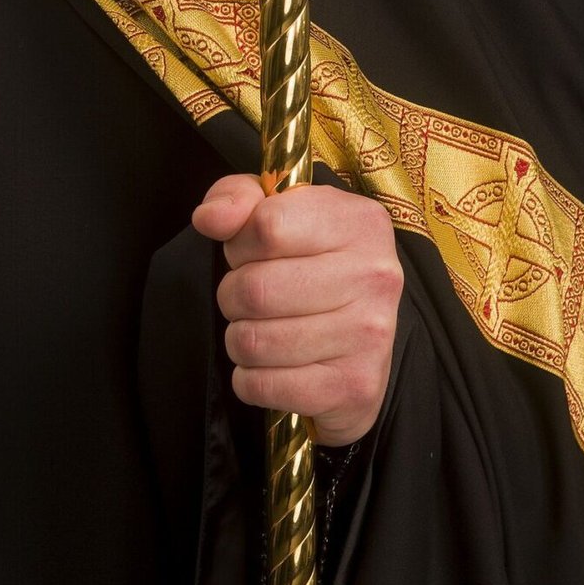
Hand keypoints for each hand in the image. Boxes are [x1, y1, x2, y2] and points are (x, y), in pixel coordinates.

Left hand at [192, 176, 400, 444]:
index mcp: (359, 222)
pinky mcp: (356, 387)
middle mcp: (374, 276)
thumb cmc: (310, 262)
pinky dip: (250, 380)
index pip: (268, 226)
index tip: (248, 254)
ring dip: (240, 339)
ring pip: (254, 342)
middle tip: (247, 298)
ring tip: (260, 329)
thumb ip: (237, 197)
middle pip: (256, 289)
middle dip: (232, 296)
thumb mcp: (276, 211)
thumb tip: (209, 218)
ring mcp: (369, 335)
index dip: (239, 244)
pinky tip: (270, 366)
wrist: (361, 338)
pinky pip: (264, 386)